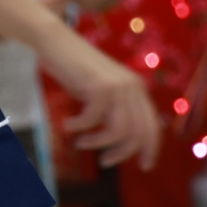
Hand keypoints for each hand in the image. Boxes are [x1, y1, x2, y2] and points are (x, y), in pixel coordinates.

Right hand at [52, 47, 161, 170]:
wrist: (54, 40)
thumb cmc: (72, 68)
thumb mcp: (97, 91)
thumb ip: (111, 109)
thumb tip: (118, 140)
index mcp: (136, 88)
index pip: (152, 126)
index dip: (151, 149)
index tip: (144, 166)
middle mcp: (132, 87)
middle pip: (137, 133)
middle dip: (122, 153)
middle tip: (105, 162)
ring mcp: (117, 86)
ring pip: (119, 130)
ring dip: (99, 143)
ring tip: (82, 143)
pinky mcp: (99, 86)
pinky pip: (92, 119)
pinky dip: (78, 127)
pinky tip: (67, 124)